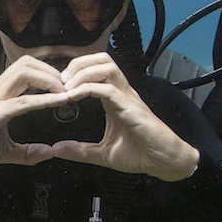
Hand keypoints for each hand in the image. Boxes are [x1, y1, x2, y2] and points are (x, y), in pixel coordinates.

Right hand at [0, 56, 74, 170]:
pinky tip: (58, 103)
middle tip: (68, 89)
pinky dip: (43, 100)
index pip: (26, 70)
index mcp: (0, 95)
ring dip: (50, 80)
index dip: (48, 73)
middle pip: (27, 63)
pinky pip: (22, 101)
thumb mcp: (4, 151)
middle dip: (53, 71)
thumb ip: (26, 152)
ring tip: (65, 93)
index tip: (66, 87)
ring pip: (25, 72)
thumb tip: (48, 153)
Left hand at [48, 53, 198, 181]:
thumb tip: (57, 149)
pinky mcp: (132, 108)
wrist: (165, 162)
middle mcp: (122, 93)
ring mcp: (128, 98)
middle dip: (78, 64)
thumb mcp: (103, 154)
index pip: (95, 70)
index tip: (58, 87)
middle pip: (101, 59)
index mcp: (114, 99)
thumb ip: (80, 151)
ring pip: (106, 67)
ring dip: (82, 73)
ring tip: (67, 87)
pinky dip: (88, 89)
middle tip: (61, 81)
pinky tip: (73, 97)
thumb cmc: (141, 154)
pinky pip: (108, 89)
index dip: (75, 71)